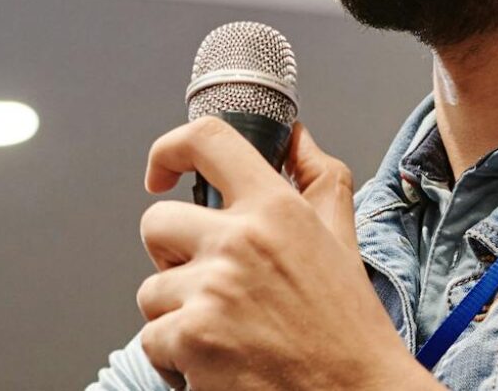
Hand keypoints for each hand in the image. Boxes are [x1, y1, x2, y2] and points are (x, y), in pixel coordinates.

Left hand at [136, 119, 437, 389]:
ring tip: (226, 331)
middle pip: (156, 222)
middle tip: (209, 283)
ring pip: (151, 288)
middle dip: (172, 256)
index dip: (170, 149)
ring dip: (177, 313)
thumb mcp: (342, 238)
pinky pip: (151, 336)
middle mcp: (241, 241)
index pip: (208, 140)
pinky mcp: (191, 338)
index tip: (161, 173)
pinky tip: (218, 361)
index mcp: (277, 208)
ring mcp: (212, 290)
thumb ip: (318, 177)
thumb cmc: (347, 326)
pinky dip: (175, 356)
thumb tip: (294, 136)